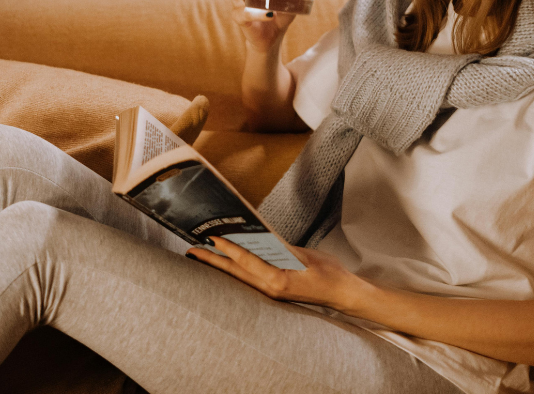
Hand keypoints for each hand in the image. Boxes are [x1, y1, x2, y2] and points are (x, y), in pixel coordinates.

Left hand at [187, 236, 357, 309]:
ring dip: (219, 267)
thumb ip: (281, 247)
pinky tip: (226, 263)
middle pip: (234, 273)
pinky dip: (234, 271)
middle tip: (191, 250)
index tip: (211, 238)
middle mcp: (270, 290)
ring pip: (238, 279)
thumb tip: (260, 237)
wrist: (342, 294)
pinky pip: (248, 281)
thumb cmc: (329, 273)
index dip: (227, 249)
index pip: (246, 262)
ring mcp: (270, 294)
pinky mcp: (272, 293)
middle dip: (211, 261)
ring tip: (201, 255)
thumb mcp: (306, 255)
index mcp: (278, 281)